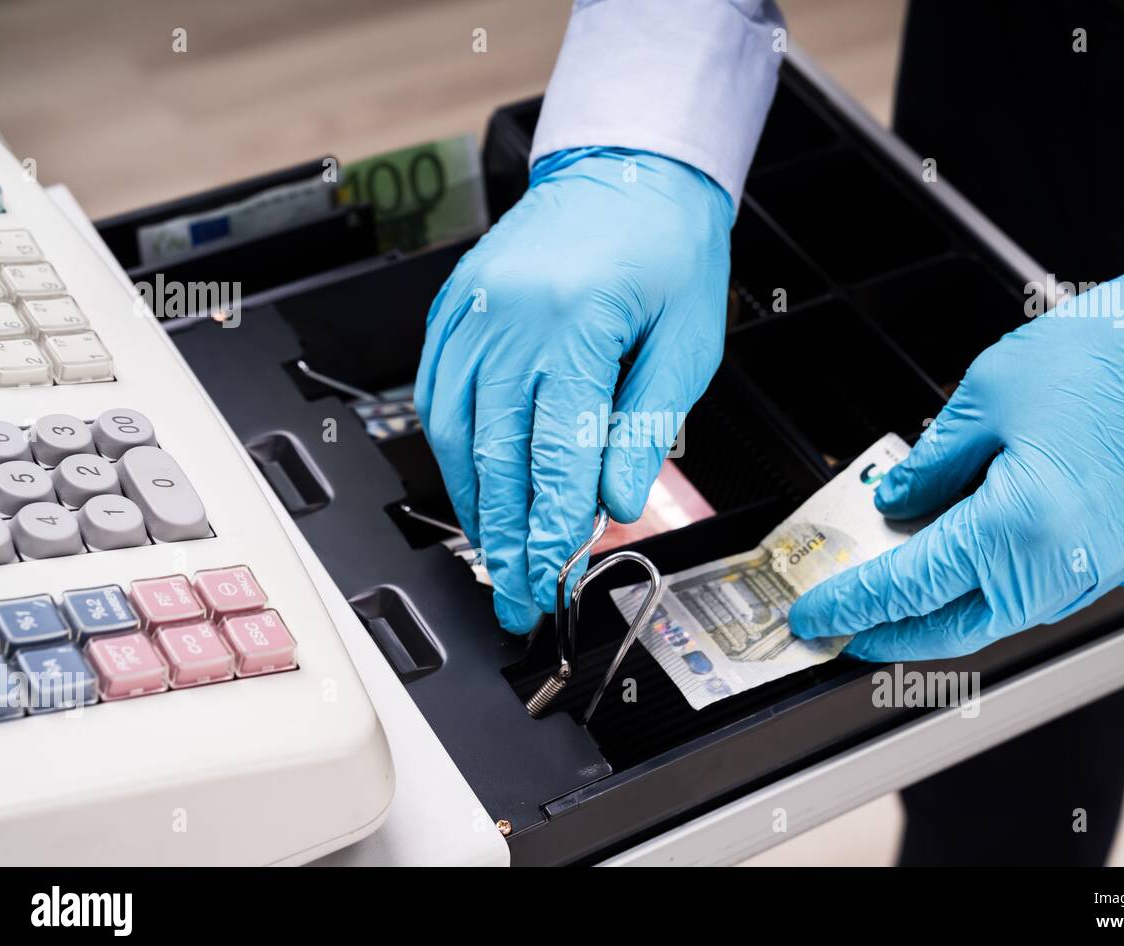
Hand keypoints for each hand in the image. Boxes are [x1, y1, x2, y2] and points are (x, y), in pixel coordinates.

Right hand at [414, 148, 731, 632]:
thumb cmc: (668, 248)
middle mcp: (510, 316)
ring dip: (474, 504)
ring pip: (455, 432)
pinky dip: (452, 451)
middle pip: (496, 454)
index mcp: (576, 323)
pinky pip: (436, 393)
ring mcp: (472, 310)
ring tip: (497, 556)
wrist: (628, 168)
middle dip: (508, 539)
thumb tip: (614, 504)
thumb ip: (647, 425)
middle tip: (518, 598)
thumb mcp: (687, 341)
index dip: (548, 531)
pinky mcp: (455, 308)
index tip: (548, 583)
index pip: (555, 454)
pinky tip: (470, 487)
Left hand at [789, 276, 1123, 660]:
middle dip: (891, 634)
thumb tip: (899, 498)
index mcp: (1016, 528)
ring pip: (998, 618)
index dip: (851, 605)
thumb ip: (932, 462)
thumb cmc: (1110, 360)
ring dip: (943, 615)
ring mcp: (1096, 570)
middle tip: (849, 627)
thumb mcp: (988, 397)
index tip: (816, 615)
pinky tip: (966, 565)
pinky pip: (1040, 595)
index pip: (907, 586)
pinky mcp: (1120, 558)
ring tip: (898, 596)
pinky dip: (992, 592)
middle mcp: (1058, 566)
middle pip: (953, 630)